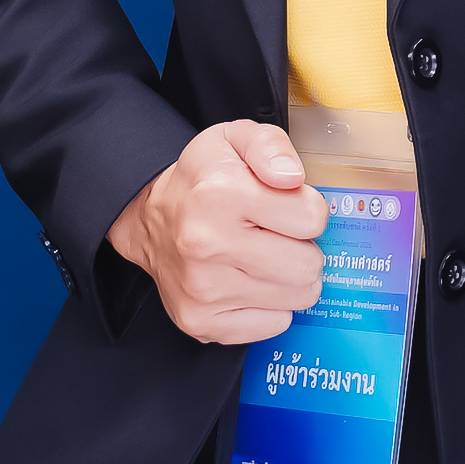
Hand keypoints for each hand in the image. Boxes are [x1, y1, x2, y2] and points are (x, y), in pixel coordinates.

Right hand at [107, 119, 327, 344]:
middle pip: (308, 266)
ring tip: (264, 258)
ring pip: (297, 298)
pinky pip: (274, 325)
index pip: (312, 218)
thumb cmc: (203, 179)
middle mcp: (207, 245)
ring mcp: (203, 290)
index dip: (306, 209)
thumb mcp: (235, 138)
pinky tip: (251, 283)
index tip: (286, 207)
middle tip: (279, 236)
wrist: (152, 219)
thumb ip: (271, 146)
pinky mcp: (202, 323)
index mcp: (220, 193)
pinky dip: (271, 306)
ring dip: (289, 278)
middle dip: (303, 249)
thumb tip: (293, 178)